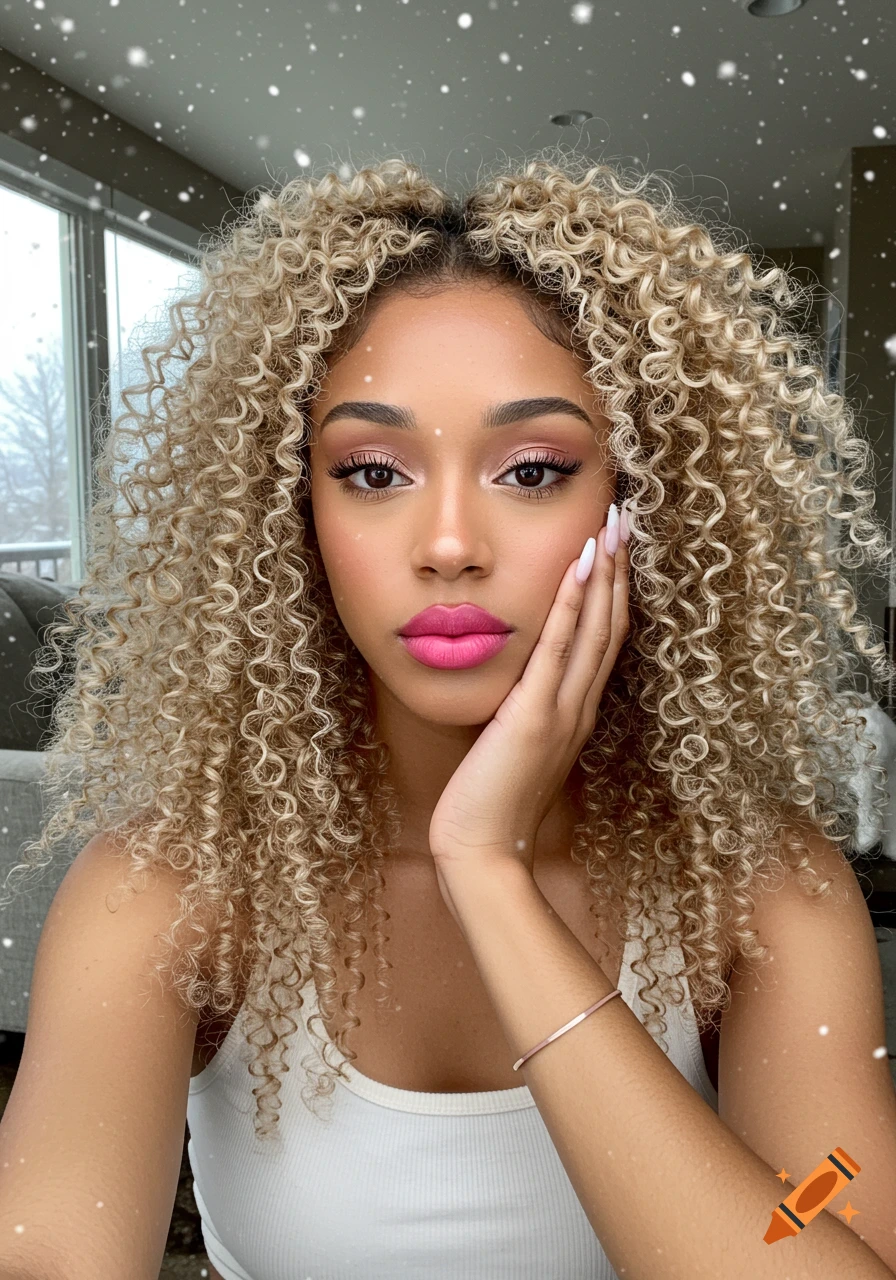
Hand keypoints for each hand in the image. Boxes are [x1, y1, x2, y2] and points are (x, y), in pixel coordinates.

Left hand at [429, 503, 630, 898]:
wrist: (484, 850)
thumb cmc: (491, 805)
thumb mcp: (513, 746)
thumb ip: (523, 712)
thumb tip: (515, 683)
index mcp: (576, 712)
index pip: (604, 639)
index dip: (613, 590)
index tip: (616, 546)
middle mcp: (579, 706)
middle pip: (611, 624)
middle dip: (619, 568)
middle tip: (625, 516)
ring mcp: (563, 710)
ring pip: (596, 629)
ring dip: (605, 573)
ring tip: (611, 524)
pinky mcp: (536, 715)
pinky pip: (560, 649)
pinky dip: (574, 605)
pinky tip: (580, 566)